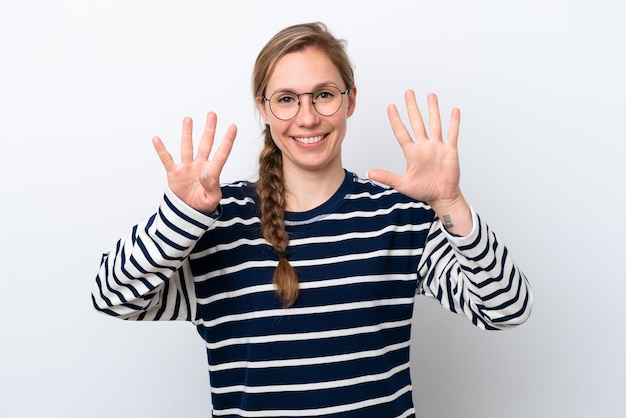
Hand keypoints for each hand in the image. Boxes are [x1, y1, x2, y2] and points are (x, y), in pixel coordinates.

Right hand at [152, 112, 236, 213]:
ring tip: (188, 119)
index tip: (234, 126)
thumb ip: (212, 186)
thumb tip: (206, 173)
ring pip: (187, 147)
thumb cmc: (204, 205)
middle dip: (209, 129)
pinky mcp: (174, 173)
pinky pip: (167, 159)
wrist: (189, 213)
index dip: (228, 140)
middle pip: (206, 144)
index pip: (222, 153)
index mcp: (213, 171)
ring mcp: (187, 168)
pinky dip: (161, 150)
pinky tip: (157, 139)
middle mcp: (200, 165)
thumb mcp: (212, 199)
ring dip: (187, 133)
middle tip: (212, 114)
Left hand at [368, 91, 471, 233]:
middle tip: (409, 92)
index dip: (396, 119)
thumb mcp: (401, 183)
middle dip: (412, 107)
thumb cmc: (423, 190)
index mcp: (412, 153)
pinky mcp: (450, 151)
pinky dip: (454, 123)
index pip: (401, 132)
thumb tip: (368, 172)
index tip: (390, 106)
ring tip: (431, 96)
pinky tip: (454, 111)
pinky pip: (452, 134)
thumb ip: (386, 176)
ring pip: (434, 124)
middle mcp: (424, 146)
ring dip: (433, 110)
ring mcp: (437, 147)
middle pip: (417, 122)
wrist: (441, 196)